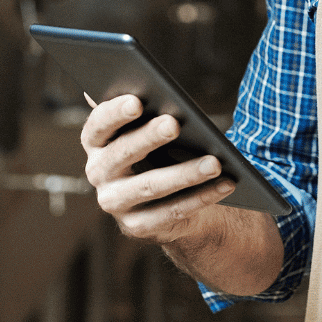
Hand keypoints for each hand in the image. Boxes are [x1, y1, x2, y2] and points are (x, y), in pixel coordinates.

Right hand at [80, 95, 235, 243]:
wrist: (164, 197)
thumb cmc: (158, 149)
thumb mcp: (149, 130)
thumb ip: (148, 112)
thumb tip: (162, 96)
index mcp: (96, 142)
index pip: (98, 125)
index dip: (114, 113)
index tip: (137, 102)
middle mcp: (98, 172)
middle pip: (122, 153)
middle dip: (149, 138)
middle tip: (174, 124)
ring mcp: (114, 202)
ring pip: (150, 186)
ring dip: (185, 174)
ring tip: (215, 162)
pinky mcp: (136, 226)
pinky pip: (172, 211)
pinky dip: (202, 197)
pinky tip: (225, 184)